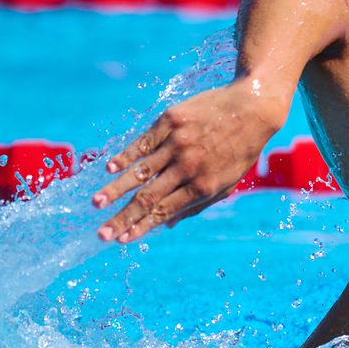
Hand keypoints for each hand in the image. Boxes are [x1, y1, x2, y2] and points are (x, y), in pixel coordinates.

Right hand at [93, 78, 288, 242]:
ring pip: (140, 171)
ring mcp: (178, 144)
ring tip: (96, 203)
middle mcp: (189, 167)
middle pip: (148, 197)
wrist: (252, 107)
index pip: (165, 211)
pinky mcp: (170, 121)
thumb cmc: (240, 149)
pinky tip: (110, 168)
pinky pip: (143, 142)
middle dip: (123, 218)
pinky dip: (125, 156)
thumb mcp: (226, 182)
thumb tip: (167, 224)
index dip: (142, 226)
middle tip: (101, 234)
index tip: (122, 240)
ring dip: (115, 189)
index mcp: (203, 186)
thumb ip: (196, 204)